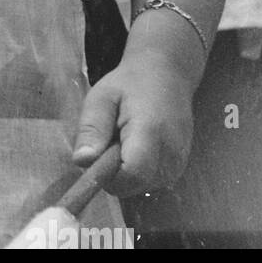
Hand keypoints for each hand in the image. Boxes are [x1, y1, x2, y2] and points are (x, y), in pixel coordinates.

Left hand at [72, 49, 194, 194]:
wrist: (166, 76)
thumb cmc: (129, 84)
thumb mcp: (101, 97)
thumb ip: (92, 129)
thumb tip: (81, 161)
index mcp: (151, 133)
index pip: (131, 175)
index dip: (107, 174)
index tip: (95, 155)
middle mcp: (171, 154)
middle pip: (134, 185)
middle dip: (113, 172)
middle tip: (108, 141)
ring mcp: (179, 163)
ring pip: (141, 186)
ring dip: (124, 171)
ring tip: (122, 140)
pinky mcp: (179, 167)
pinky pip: (150, 182)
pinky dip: (137, 171)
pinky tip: (135, 147)